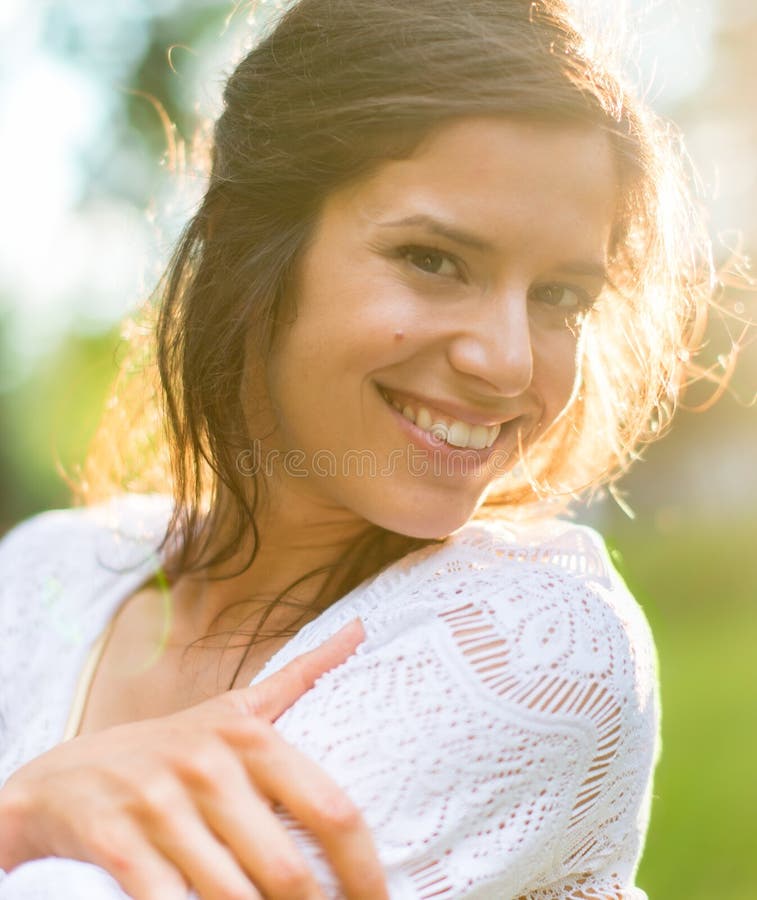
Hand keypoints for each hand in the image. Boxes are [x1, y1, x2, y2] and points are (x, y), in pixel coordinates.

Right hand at [0, 619, 386, 899]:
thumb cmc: (171, 747)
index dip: (363, 868)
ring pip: (234, 897)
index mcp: (250, 736)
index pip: (330, 808)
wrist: (62, 777)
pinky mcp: (117, 843)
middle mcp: (209, 767)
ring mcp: (160, 806)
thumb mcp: (235, 708)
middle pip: (287, 868)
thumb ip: (302, 675)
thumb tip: (360, 628)